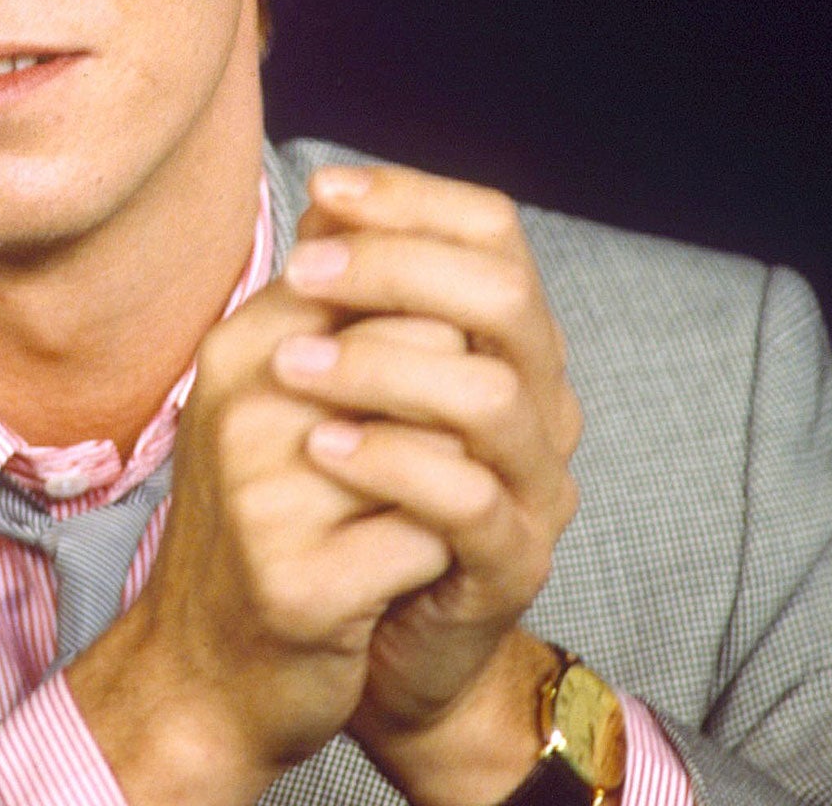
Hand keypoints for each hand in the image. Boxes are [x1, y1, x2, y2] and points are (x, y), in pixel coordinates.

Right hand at [65, 262, 453, 805]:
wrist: (201, 675)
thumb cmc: (262, 525)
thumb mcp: (276, 398)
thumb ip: (326, 308)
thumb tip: (359, 204)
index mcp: (244, 345)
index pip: (388, 275)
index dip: (445, 328)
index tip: (437, 380)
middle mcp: (244, 403)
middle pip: (432, 346)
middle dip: (459, 404)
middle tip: (431, 461)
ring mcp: (265, 493)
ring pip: (443, 439)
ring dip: (453, 482)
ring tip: (408, 516)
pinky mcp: (301, 584)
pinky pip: (432, 535)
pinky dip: (437, 558)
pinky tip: (395, 576)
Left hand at [272, 164, 582, 805]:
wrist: (365, 640)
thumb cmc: (352, 495)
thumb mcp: (347, 382)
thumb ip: (352, 297)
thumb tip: (327, 195)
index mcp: (507, 339)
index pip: (493, 232)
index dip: (414, 199)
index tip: (326, 192)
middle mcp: (540, 399)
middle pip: (502, 295)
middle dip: (394, 267)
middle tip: (299, 273)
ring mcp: (535, 484)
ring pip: (490, 394)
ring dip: (381, 364)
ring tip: (291, 366)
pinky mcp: (512, 562)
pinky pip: (468, 500)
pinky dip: (389, 462)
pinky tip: (321, 448)